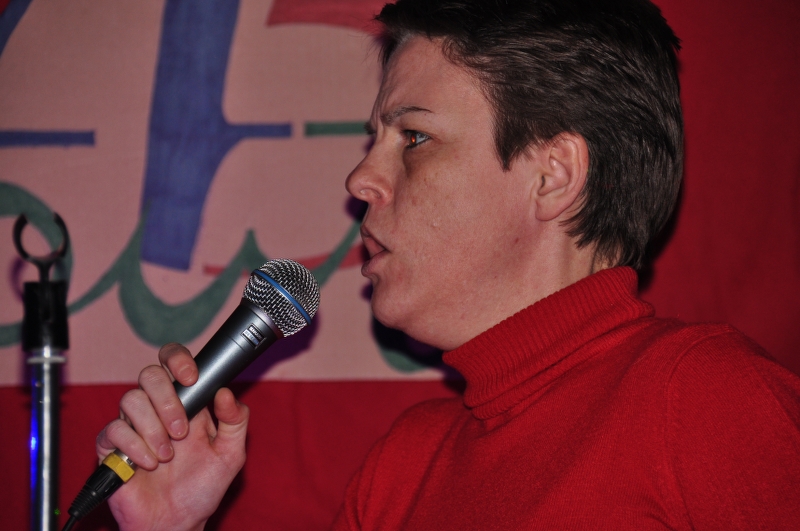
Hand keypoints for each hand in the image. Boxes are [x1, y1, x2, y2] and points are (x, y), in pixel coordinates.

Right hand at [95, 343, 248, 530]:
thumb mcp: (230, 454)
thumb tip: (224, 392)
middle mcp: (157, 409)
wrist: (177, 522)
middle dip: (167, 400)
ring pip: (130, 399)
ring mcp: (134, 426)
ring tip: (167, 456)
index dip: (178, 359)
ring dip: (153, 428)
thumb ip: (235, 421)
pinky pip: (114, 430)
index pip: (174, 363)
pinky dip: (134, 447)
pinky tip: (148, 464)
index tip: (191, 377)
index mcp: (187, 403)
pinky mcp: (112, 447)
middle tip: (182, 430)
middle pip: (149, 375)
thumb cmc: (202, 487)